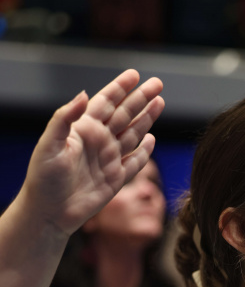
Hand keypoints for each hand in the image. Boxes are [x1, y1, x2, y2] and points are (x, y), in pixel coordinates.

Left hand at [20, 69, 163, 236]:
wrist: (49, 212)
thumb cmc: (43, 177)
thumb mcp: (49, 144)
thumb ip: (64, 118)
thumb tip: (83, 94)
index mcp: (84, 129)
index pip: (105, 102)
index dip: (120, 87)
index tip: (134, 75)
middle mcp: (99, 141)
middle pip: (125, 114)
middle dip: (141, 98)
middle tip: (157, 83)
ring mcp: (109, 160)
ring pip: (133, 134)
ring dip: (147, 119)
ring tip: (159, 102)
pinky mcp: (115, 179)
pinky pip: (134, 162)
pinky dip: (144, 152)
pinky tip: (152, 140)